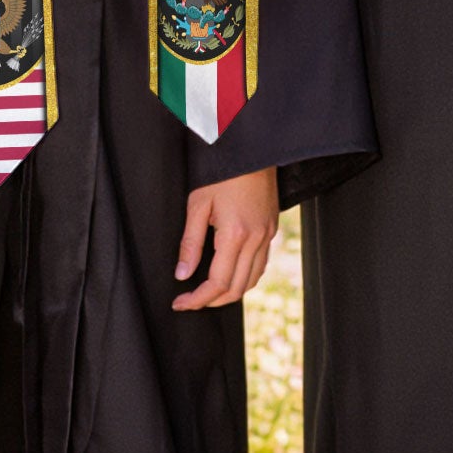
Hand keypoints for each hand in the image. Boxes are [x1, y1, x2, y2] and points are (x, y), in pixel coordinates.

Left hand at [172, 166, 278, 310]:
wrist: (252, 149)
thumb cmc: (223, 172)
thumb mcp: (198, 204)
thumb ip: (190, 243)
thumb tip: (182, 274)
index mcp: (235, 234)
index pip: (217, 283)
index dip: (197, 299)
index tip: (180, 302)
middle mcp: (256, 238)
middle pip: (236, 288)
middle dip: (212, 301)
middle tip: (191, 300)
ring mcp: (267, 234)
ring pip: (252, 279)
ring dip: (230, 292)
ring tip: (208, 292)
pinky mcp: (272, 228)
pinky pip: (261, 264)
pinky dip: (245, 277)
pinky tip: (230, 273)